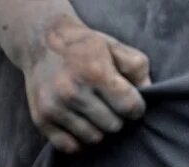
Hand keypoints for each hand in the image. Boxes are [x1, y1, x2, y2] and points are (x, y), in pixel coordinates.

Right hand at [23, 16, 150, 152]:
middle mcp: (73, 92)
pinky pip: (69, 146)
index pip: (129, 106)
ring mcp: (54, 107)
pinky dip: (80, 138)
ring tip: (97, 111)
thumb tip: (148, 91)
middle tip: (112, 104)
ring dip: (100, 127)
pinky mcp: (41, 119)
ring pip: (94, 137)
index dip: (137, 107)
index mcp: (95, 72)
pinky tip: (83, 122)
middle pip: (113, 125)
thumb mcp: (116, 47)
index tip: (133, 102)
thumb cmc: (86, 45)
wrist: (43, 41)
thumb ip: (137, 68)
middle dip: (118, 116)